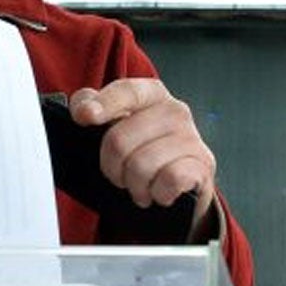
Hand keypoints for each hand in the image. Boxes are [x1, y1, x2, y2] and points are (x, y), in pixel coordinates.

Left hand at [68, 79, 217, 228]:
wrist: (181, 188)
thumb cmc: (143, 154)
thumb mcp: (115, 126)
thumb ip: (92, 107)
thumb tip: (82, 108)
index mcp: (152, 95)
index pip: (126, 91)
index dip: (103, 104)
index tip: (84, 117)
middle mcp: (175, 111)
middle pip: (120, 139)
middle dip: (112, 167)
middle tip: (120, 176)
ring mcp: (192, 137)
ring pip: (141, 166)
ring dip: (135, 186)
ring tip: (142, 187)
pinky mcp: (203, 165)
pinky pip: (168, 180)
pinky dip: (158, 194)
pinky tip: (161, 193)